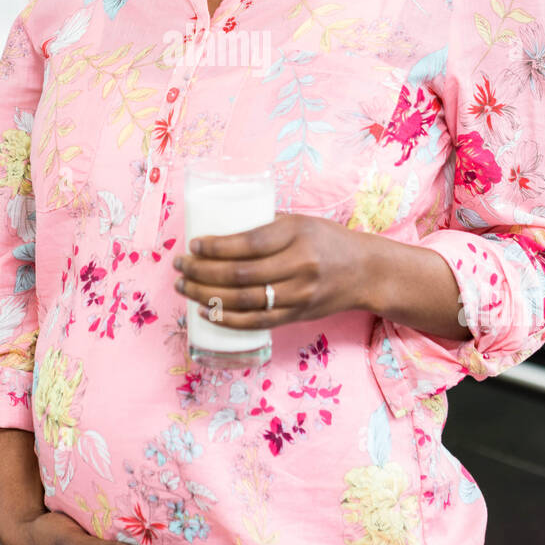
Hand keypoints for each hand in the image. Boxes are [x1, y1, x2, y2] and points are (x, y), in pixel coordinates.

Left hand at [173, 213, 374, 330]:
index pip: (249, 243)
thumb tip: (219, 227)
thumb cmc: (327, 240)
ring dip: (207, 296)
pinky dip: (227, 319)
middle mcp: (300, 266)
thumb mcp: (300, 222)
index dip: (216, 246)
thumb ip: (265, 226)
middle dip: (202, 272)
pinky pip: (257, 322)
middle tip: (179, 266)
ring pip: (245, 301)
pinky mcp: (297, 315)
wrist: (365, 271)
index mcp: (297, 235)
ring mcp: (299, 295)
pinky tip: (206, 311)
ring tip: (183, 288)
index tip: (193, 245)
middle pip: (242, 274)